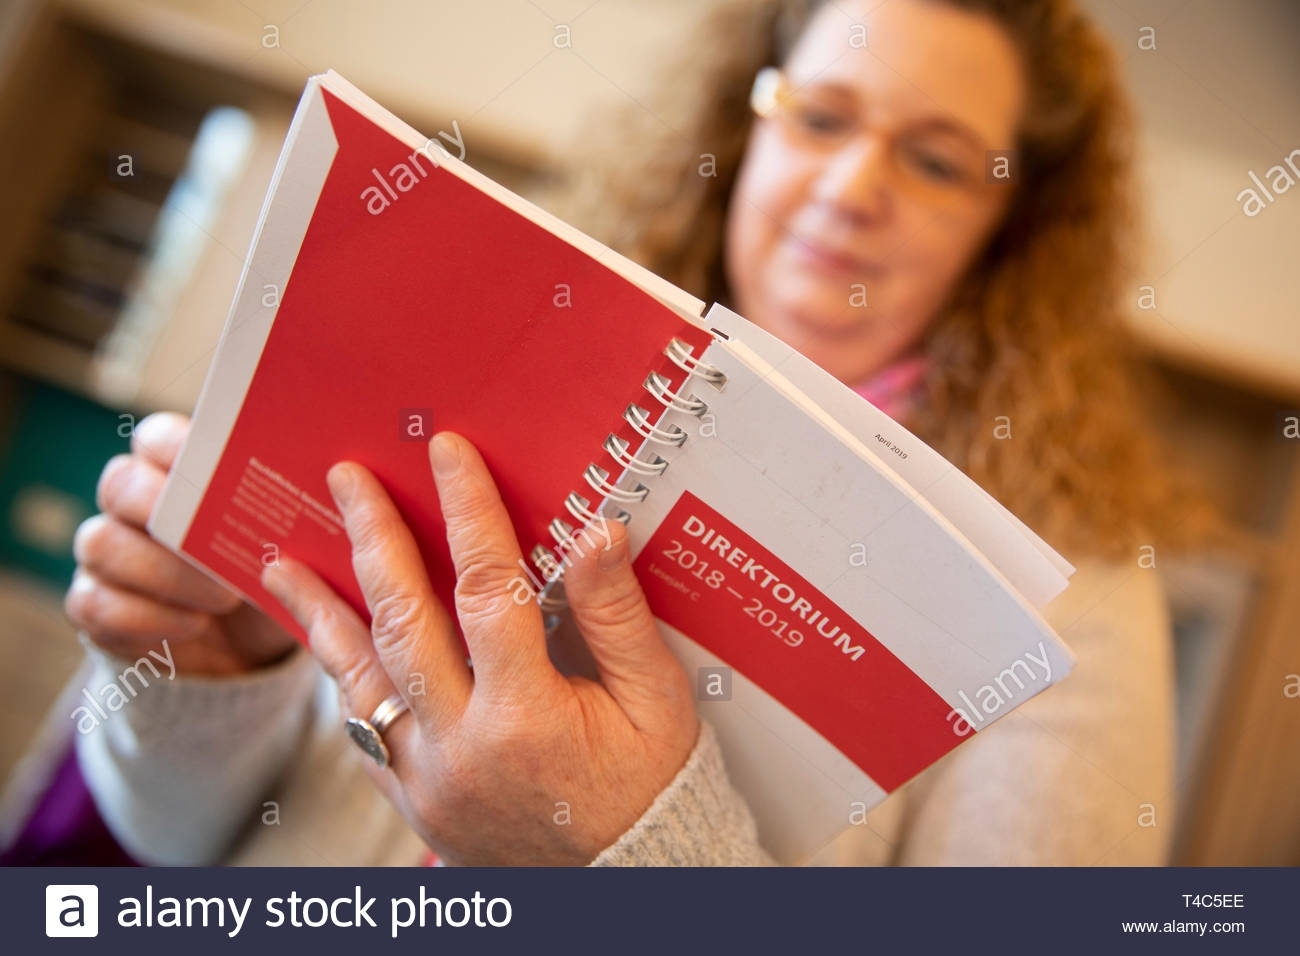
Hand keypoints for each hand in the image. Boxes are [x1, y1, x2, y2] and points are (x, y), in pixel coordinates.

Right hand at [66, 412, 297, 675]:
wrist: (251, 648)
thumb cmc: (280, 571)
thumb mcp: (297, 538)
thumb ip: (302, 503)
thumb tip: (353, 476)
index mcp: (180, 469)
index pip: (157, 437)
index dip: (176, 446)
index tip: (212, 465)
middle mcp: (134, 502)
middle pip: (120, 483)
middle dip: (170, 515)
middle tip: (221, 548)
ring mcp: (109, 552)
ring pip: (101, 544)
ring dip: (164, 573)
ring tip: (222, 600)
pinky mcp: (97, 605)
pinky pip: (97, 605)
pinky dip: (147, 618)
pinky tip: (194, 627)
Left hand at [261, 431, 698, 865]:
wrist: (633, 877)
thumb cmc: (650, 784)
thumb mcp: (657, 698)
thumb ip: (618, 615)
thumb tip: (596, 532)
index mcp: (529, 717)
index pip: (489, 589)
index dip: (468, 511)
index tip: (448, 454)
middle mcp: (463, 749)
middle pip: (404, 623)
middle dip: (375, 540)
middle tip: (348, 480)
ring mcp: (429, 781)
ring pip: (360, 682)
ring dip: (322, 614)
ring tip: (284, 565)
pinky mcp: (414, 803)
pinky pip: (362, 734)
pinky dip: (344, 681)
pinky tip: (327, 646)